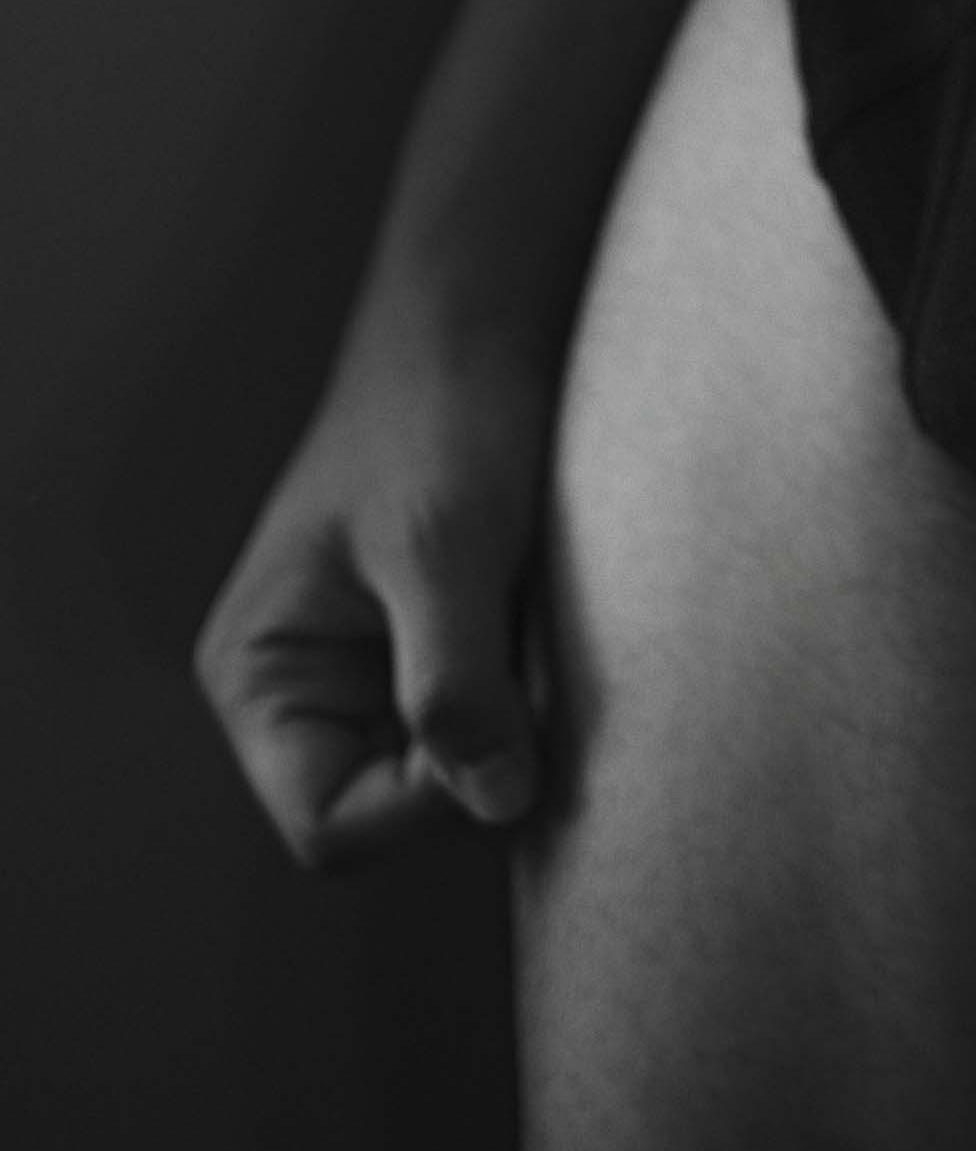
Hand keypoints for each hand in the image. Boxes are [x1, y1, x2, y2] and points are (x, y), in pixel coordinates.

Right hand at [195, 307, 558, 868]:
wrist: (477, 324)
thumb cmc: (436, 415)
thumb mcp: (444, 548)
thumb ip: (455, 683)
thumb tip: (495, 801)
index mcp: (262, 678)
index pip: (329, 826)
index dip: (421, 803)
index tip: (502, 728)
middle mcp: (301, 695)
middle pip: (390, 813)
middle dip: (472, 762)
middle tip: (532, 671)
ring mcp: (366, 679)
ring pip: (445, 774)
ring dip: (505, 726)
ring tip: (529, 631)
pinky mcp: (430, 655)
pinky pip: (480, 721)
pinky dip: (522, 694)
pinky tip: (538, 626)